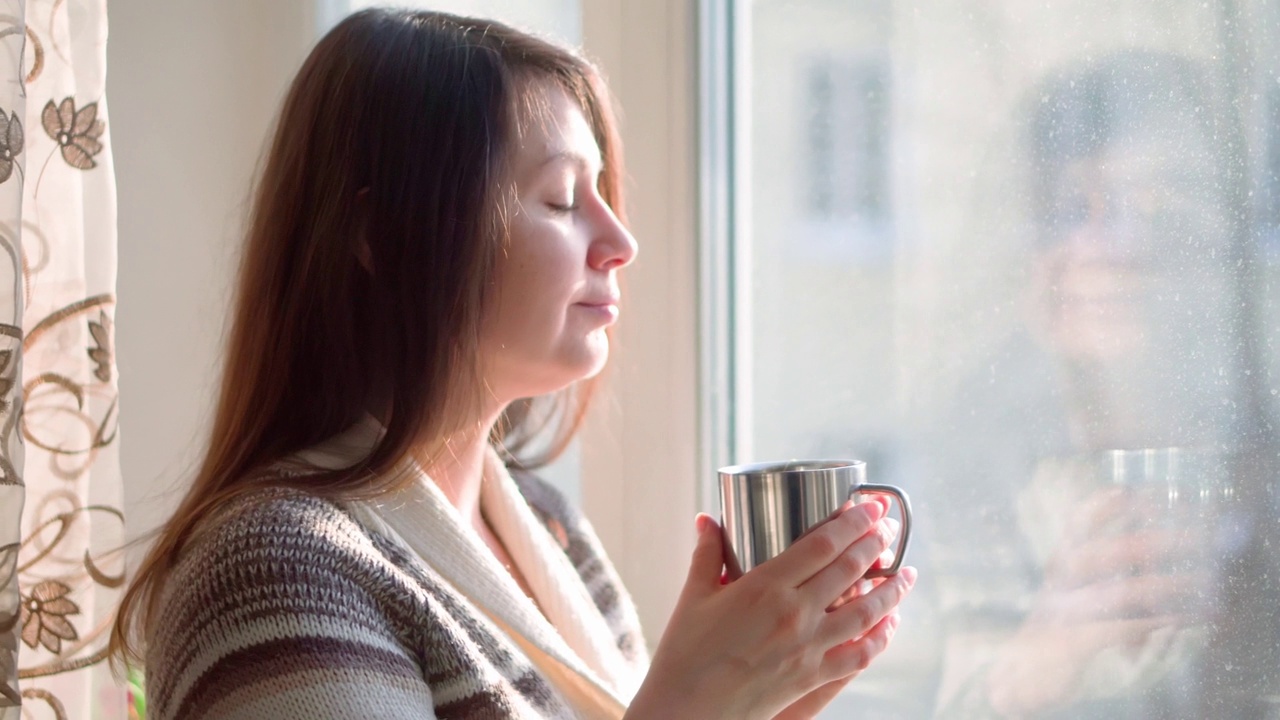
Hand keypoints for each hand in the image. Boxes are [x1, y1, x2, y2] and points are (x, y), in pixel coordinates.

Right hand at [625, 502, 916, 719]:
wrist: (688, 711)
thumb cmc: (686, 653)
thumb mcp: (694, 596)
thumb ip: (707, 553)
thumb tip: (708, 519)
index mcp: (764, 587)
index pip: (822, 544)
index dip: (852, 521)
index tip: (868, 506)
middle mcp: (794, 614)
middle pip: (849, 570)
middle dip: (875, 544)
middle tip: (888, 528)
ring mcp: (808, 647)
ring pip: (865, 612)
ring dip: (890, 589)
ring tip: (905, 573)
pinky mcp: (812, 677)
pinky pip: (859, 654)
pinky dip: (880, 637)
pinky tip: (890, 624)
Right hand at [985, 488, 1207, 716]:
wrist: (1016, 676)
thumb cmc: (1054, 633)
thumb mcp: (1073, 599)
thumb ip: (1110, 587)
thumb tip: (1160, 580)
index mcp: (1059, 566)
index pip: (1079, 523)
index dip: (1110, 503)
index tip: (1146, 491)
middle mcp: (1060, 582)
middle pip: (1110, 551)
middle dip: (1156, 541)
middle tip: (1196, 537)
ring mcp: (1064, 610)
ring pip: (1122, 590)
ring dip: (1167, 585)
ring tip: (1199, 582)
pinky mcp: (1072, 642)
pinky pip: (1122, 628)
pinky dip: (1156, 624)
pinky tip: (1181, 620)